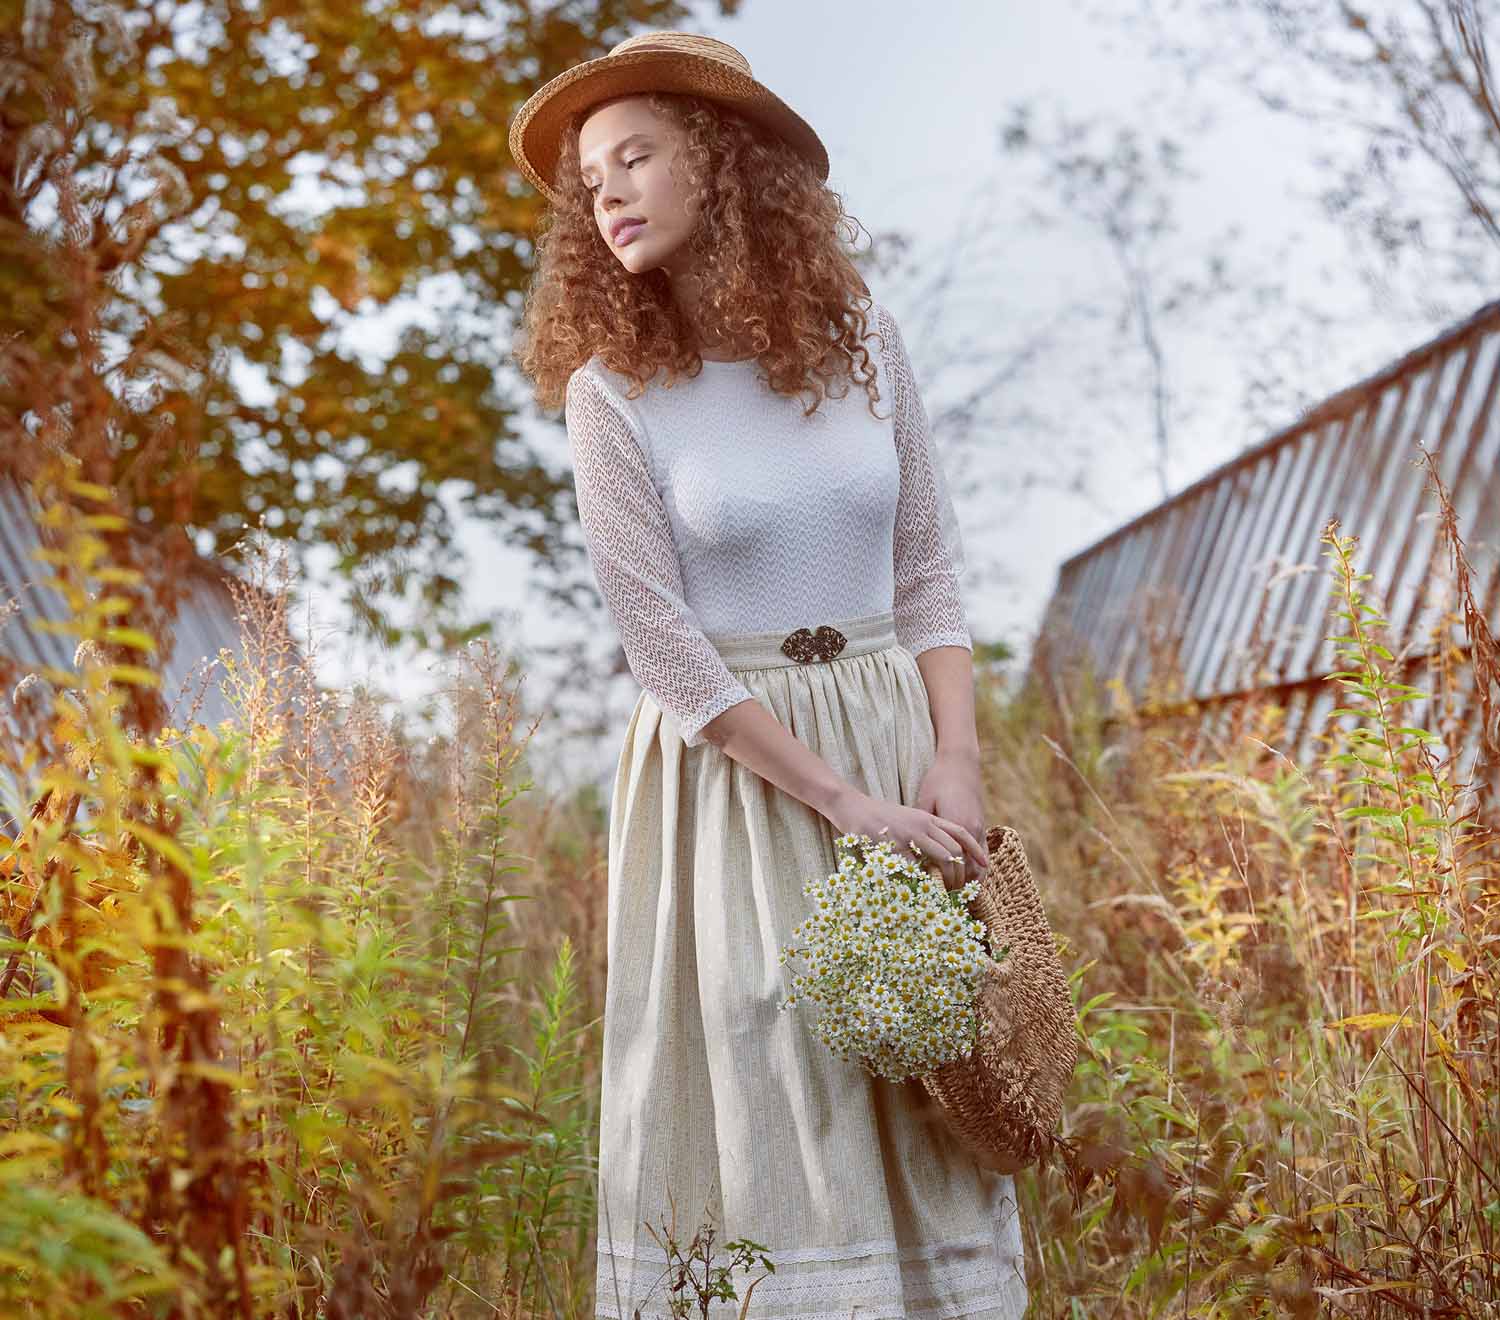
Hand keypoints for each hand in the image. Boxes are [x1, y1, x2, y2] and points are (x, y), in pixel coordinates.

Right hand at [826, 782, 986, 891]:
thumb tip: (937, 857)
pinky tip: (919, 891)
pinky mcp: (892, 844)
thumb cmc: (878, 817)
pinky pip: (913, 867)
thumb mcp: (907, 819)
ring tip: (943, 893)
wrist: (852, 806)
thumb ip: (923, 834)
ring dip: (945, 879)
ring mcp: (908, 834)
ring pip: (940, 858)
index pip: (960, 832)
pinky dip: (919, 881)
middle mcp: (922, 824)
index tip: (984, 865)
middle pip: (954, 849)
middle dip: (960, 873)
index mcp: (927, 818)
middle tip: (956, 889)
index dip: (975, 849)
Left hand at [913, 750, 988, 889]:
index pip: (952, 862)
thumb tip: (908, 848)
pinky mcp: (982, 826)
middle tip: (939, 899)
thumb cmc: (939, 780)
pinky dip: (978, 870)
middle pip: (966, 867)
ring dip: (967, 881)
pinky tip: (970, 882)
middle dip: (954, 886)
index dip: (943, 879)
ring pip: (978, 864)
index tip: (930, 892)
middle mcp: (971, 828)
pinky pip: (982, 854)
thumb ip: (922, 826)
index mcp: (955, 823)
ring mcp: (980, 828)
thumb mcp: (925, 801)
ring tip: (952, 896)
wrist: (961, 764)